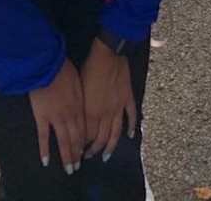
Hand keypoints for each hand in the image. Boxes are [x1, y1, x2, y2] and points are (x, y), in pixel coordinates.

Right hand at [29, 59, 84, 173]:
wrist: (48, 64)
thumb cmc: (64, 69)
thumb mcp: (78, 81)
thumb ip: (81, 96)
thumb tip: (82, 105)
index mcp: (80, 105)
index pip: (84, 128)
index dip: (84, 142)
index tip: (85, 152)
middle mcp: (70, 114)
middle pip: (75, 138)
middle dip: (77, 153)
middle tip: (77, 166)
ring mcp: (55, 117)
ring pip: (63, 141)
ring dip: (66, 156)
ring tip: (69, 168)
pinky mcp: (41, 116)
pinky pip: (43, 136)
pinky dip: (44, 149)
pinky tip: (46, 161)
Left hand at [81, 38, 137, 162]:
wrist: (107, 54)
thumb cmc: (88, 69)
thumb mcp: (80, 90)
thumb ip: (81, 109)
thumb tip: (80, 122)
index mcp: (92, 112)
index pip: (88, 136)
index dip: (83, 145)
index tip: (79, 150)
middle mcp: (106, 113)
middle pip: (101, 138)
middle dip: (95, 150)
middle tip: (89, 156)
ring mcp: (119, 106)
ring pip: (116, 132)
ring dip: (111, 146)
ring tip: (106, 156)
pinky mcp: (128, 98)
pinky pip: (131, 116)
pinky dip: (132, 127)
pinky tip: (130, 136)